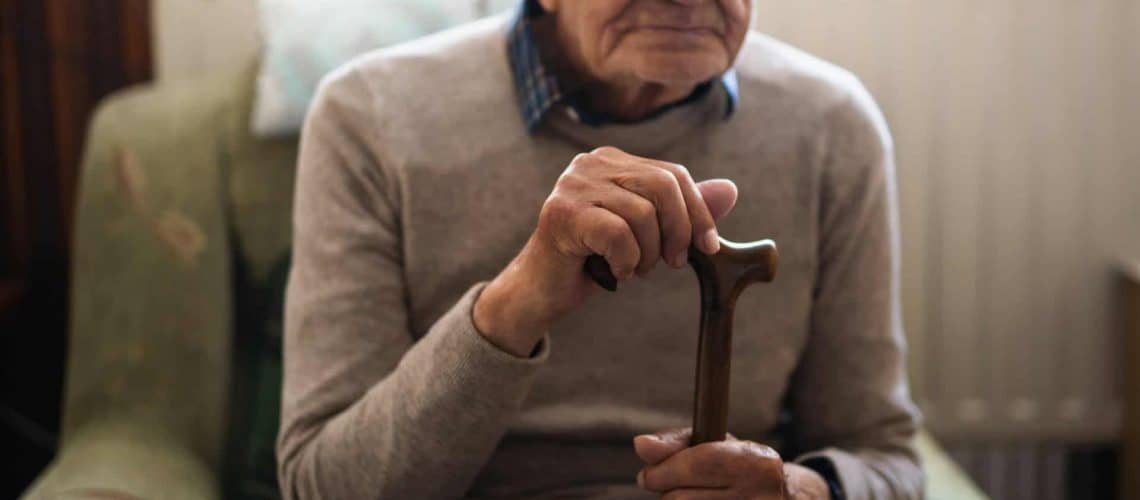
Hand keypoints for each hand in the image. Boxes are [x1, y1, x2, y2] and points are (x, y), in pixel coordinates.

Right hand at [473, 146, 738, 355]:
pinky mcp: (562, 212)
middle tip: (672, 263)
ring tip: (633, 268)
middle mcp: (590, 163)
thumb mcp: (647, 235)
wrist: (541, 291)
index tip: (708, 247)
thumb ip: (682, 211)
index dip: (698, 212)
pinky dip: (626, 261)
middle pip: (663, 186)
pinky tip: (615, 272)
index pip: (672, 174)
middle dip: (678, 231)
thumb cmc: (594, 261)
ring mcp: (572, 184)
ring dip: (648, 254)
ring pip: (642, 213)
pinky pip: (619, 234)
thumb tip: (731, 190)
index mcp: (611, 161)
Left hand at [633, 428, 830, 499]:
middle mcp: (759, 496)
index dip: (661, 472)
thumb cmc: (739, 469)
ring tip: (693, 498)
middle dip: (666, 494)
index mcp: (755, 463)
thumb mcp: (716, 447)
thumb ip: (676, 444)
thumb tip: (640, 444)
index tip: (649, 476)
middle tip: (670, 489)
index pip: (694, 467)